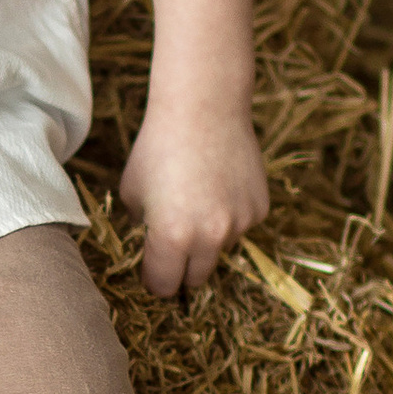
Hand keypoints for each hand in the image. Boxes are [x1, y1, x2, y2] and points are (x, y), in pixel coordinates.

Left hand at [119, 91, 268, 297]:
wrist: (204, 109)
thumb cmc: (158, 147)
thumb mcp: (132, 192)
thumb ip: (142, 227)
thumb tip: (150, 243)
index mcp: (171, 238)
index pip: (163, 284)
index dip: (155, 281)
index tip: (153, 274)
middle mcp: (209, 238)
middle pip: (195, 278)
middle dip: (182, 269)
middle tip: (173, 249)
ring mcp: (239, 225)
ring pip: (219, 250)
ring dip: (208, 239)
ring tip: (196, 199)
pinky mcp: (260, 210)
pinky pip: (240, 227)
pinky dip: (230, 217)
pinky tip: (220, 186)